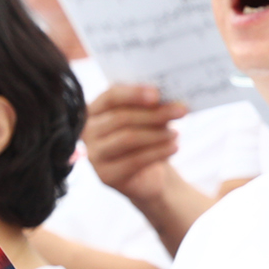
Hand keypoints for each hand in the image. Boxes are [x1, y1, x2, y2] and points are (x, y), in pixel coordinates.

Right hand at [83, 85, 186, 201]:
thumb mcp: (150, 118)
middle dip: (154, 114)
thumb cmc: (147, 138)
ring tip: (176, 132)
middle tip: (180, 111)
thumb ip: (153, 106)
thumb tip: (172, 100)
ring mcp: (94, 155)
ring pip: (127, 138)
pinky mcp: (106, 175)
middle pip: (120, 118)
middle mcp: (89, 131)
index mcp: (95, 110)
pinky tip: (174, 147)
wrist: (147, 175)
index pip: (110, 96)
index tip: (157, 94)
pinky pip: (134, 160)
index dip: (134, 93)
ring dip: (157, 134)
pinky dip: (158, 152)